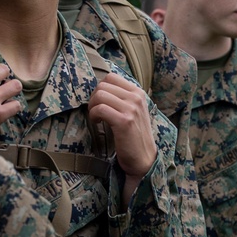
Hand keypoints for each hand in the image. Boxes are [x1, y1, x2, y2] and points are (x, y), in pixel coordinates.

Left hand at [88, 72, 157, 204]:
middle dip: (93, 98)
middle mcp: (136, 98)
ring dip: (92, 106)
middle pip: (103, 85)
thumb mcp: (133, 111)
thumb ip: (122, 98)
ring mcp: (131, 109)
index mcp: (138, 92)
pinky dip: (93, 115)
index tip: (100, 102)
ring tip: (96, 118)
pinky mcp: (124, 121)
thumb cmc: (134, 136)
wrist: (144, 159)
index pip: (111, 77)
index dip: (100, 88)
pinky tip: (97, 123)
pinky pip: (100, 109)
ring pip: (100, 95)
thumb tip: (100, 87)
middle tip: (95, 112)